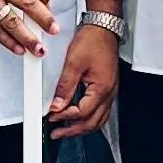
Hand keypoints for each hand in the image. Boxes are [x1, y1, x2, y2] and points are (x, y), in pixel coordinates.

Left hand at [47, 21, 118, 137]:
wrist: (104, 28)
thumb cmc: (93, 41)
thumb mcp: (73, 63)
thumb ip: (65, 87)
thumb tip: (56, 105)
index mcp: (101, 88)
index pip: (82, 113)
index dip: (65, 117)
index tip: (52, 117)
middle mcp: (109, 93)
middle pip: (92, 123)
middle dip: (73, 131)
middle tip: (57, 134)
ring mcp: (110, 91)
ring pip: (98, 120)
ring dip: (82, 127)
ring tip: (66, 130)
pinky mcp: (108, 88)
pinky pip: (101, 111)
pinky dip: (89, 118)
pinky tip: (79, 118)